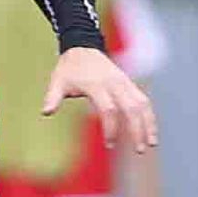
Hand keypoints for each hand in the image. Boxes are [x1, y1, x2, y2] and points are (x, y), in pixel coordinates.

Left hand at [42, 47, 157, 152]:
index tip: (110, 145)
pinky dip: (149, 115)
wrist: (82, 46)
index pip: (109, 109)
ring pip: (142, 103)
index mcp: (97, 85)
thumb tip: (45, 112)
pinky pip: (143, 99)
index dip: (111, 128)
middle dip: (137, 129)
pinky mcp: (129, 83)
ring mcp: (124, 82)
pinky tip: (150, 130)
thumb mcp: (58, 81)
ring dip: (149, 123)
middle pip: (132, 108)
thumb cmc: (69, 67)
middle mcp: (114, 83)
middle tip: (139, 150)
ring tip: (152, 143)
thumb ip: (52, 97)